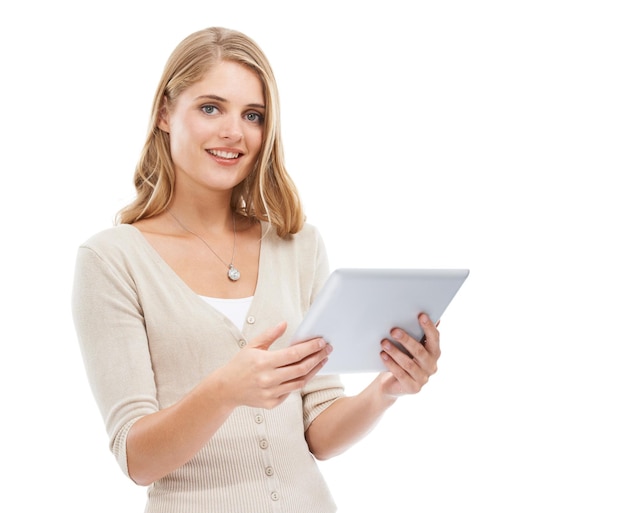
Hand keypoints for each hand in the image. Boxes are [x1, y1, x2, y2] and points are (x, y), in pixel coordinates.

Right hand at [217, 322, 331, 408]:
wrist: (226, 389)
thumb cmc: (239, 365)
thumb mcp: (252, 346)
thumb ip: (269, 335)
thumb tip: (284, 324)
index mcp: (264, 362)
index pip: (294, 354)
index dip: (310, 348)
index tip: (321, 342)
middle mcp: (268, 379)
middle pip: (301, 368)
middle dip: (317, 358)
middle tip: (327, 349)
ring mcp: (271, 393)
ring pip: (300, 382)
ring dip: (313, 371)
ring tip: (322, 360)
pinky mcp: (272, 403)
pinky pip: (291, 392)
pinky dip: (300, 382)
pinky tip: (307, 373)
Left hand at [378, 313, 440, 396]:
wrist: (391, 384)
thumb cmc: (401, 359)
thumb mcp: (408, 346)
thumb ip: (416, 333)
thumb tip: (421, 313)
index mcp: (434, 353)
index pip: (435, 338)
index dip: (429, 327)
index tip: (421, 315)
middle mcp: (432, 366)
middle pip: (420, 351)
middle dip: (406, 340)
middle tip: (393, 330)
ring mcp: (423, 379)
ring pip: (409, 364)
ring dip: (395, 352)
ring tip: (383, 342)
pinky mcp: (413, 388)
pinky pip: (401, 375)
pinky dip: (391, 364)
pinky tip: (383, 355)